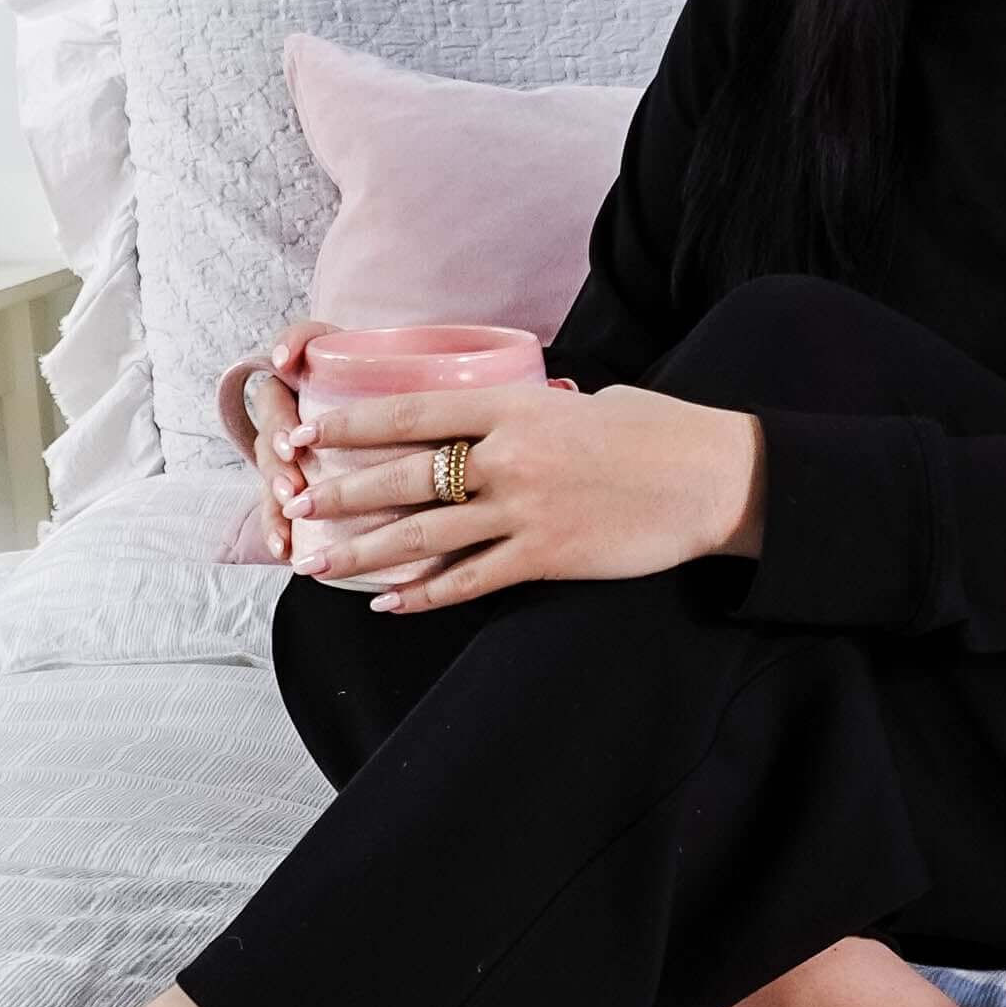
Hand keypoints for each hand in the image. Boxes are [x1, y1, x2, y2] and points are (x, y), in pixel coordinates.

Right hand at [228, 318, 434, 565]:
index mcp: (340, 371)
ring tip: (290, 502)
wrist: (437, 469)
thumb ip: (451, 369)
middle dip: (278, 430)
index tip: (289, 363)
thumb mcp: (447, 394)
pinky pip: (274, 510)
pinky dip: (273, 527)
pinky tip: (284, 545)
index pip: (301, 344)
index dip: (290, 347)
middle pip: (275, 408)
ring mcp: (301, 451)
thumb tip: (492, 348)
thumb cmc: (440, 423)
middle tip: (294, 452)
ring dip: (273, 479)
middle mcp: (311, 406)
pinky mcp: (302, 494)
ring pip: (270, 459)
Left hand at [278, 378, 765, 611]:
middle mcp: (510, 456)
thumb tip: (494, 422)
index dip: (352, 427)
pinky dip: (425, 595)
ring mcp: (526, 510)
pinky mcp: (547, 556)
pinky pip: (470, 580)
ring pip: (424, 535)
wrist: (711, 477)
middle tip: (294, 507)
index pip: (414, 413)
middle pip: (404, 478)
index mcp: (516, 405)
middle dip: (341, 494)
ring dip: (364, 552)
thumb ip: (530, 412)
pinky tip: (389, 604)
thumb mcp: (584, 402)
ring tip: (317, 564)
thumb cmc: (654, 431)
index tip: (307, 434)